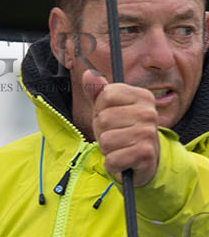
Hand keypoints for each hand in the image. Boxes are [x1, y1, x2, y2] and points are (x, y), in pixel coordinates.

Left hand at [85, 70, 161, 184]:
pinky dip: (112, 163)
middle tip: (116, 135)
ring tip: (119, 147)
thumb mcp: (107, 109)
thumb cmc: (123, 130)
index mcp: (142, 96)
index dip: (100, 109)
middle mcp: (149, 112)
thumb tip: (88, 73)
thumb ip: (97, 92)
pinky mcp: (145, 153)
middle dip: (102, 131)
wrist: (145, 160)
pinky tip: (123, 160)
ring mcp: (148, 133)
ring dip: (107, 148)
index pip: (106, 95)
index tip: (111, 116)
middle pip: (103, 118)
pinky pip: (112, 159)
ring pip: (105, 140)